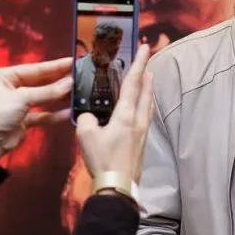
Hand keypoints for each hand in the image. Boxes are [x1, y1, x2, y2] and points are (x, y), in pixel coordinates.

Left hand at [0, 57, 73, 162]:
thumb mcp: (23, 98)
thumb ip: (48, 91)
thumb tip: (71, 82)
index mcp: (7, 76)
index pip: (36, 68)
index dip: (56, 66)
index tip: (74, 62)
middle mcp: (13, 87)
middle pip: (41, 82)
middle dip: (60, 80)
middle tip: (80, 76)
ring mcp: (20, 103)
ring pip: (44, 97)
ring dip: (60, 96)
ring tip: (79, 91)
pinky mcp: (26, 119)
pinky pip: (44, 114)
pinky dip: (56, 113)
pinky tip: (70, 111)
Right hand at [77, 44, 153, 182]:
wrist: (118, 187)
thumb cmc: (103, 160)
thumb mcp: (86, 136)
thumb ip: (86, 119)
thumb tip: (89, 117)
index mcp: (126, 115)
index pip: (133, 82)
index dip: (139, 62)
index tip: (146, 47)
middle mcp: (139, 120)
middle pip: (146, 90)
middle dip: (146, 73)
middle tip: (147, 60)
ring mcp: (143, 132)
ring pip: (148, 103)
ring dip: (148, 89)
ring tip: (147, 80)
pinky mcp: (143, 143)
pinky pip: (146, 116)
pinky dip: (145, 104)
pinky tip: (142, 108)